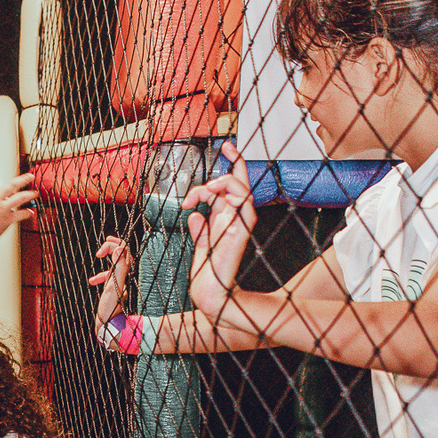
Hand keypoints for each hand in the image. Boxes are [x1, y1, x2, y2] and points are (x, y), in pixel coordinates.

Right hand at [0, 173, 36, 243]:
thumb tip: (2, 197)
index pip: (4, 186)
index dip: (12, 184)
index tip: (17, 183)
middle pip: (13, 186)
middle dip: (23, 180)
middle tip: (30, 177)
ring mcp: (4, 209)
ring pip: (20, 198)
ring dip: (29, 194)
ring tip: (35, 193)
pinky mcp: (8, 219)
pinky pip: (21, 214)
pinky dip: (27, 213)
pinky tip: (31, 212)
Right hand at [89, 236, 133, 343]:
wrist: (111, 326)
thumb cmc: (111, 308)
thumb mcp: (114, 285)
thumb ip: (118, 267)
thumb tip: (119, 248)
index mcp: (124, 273)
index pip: (123, 250)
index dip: (113, 245)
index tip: (100, 251)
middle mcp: (123, 276)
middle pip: (122, 254)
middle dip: (114, 246)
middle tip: (106, 240)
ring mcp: (119, 282)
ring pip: (116, 265)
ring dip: (108, 257)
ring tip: (99, 255)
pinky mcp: (114, 289)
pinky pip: (110, 276)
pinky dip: (102, 274)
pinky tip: (93, 281)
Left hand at [181, 142, 255, 316]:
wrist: (208, 291)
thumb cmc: (206, 270)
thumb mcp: (200, 243)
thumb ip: (200, 227)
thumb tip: (194, 213)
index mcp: (228, 216)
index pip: (234, 183)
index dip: (232, 162)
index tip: (225, 146)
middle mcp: (237, 217)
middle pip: (238, 181)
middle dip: (223, 172)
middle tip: (197, 191)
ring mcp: (241, 223)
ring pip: (242, 188)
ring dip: (221, 183)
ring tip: (201, 193)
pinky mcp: (240, 232)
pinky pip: (243, 204)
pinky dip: (228, 195)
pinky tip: (206, 201)